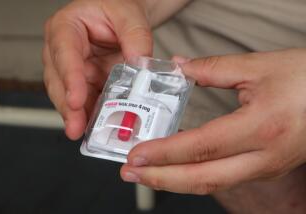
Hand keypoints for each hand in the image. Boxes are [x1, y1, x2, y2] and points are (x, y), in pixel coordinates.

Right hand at [43, 0, 151, 139]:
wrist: (122, 19)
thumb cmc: (118, 10)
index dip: (69, 78)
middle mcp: (63, 51)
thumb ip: (136, 37)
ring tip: (83, 133)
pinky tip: (95, 128)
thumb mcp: (129, 16)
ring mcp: (74, 69)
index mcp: (66, 28)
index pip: (64, 53)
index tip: (76, 99)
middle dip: (68, 106)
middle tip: (76, 126)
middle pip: (59, 80)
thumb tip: (139, 66)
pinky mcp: (85, 82)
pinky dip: (89, 115)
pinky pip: (85, 101)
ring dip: (76, 115)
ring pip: (67, 95)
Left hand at [120, 49, 305, 193]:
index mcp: (261, 128)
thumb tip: (180, 67)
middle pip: (202, 178)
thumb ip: (213, 67)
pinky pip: (223, 177)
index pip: (200, 147)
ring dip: (174, 180)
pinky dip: (193, 175)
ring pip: (212, 183)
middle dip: (161, 179)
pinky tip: (176, 167)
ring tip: (146, 174)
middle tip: (129, 173)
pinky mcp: (265, 167)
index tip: (136, 154)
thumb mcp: (260, 67)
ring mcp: (265, 167)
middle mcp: (263, 157)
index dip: (164, 153)